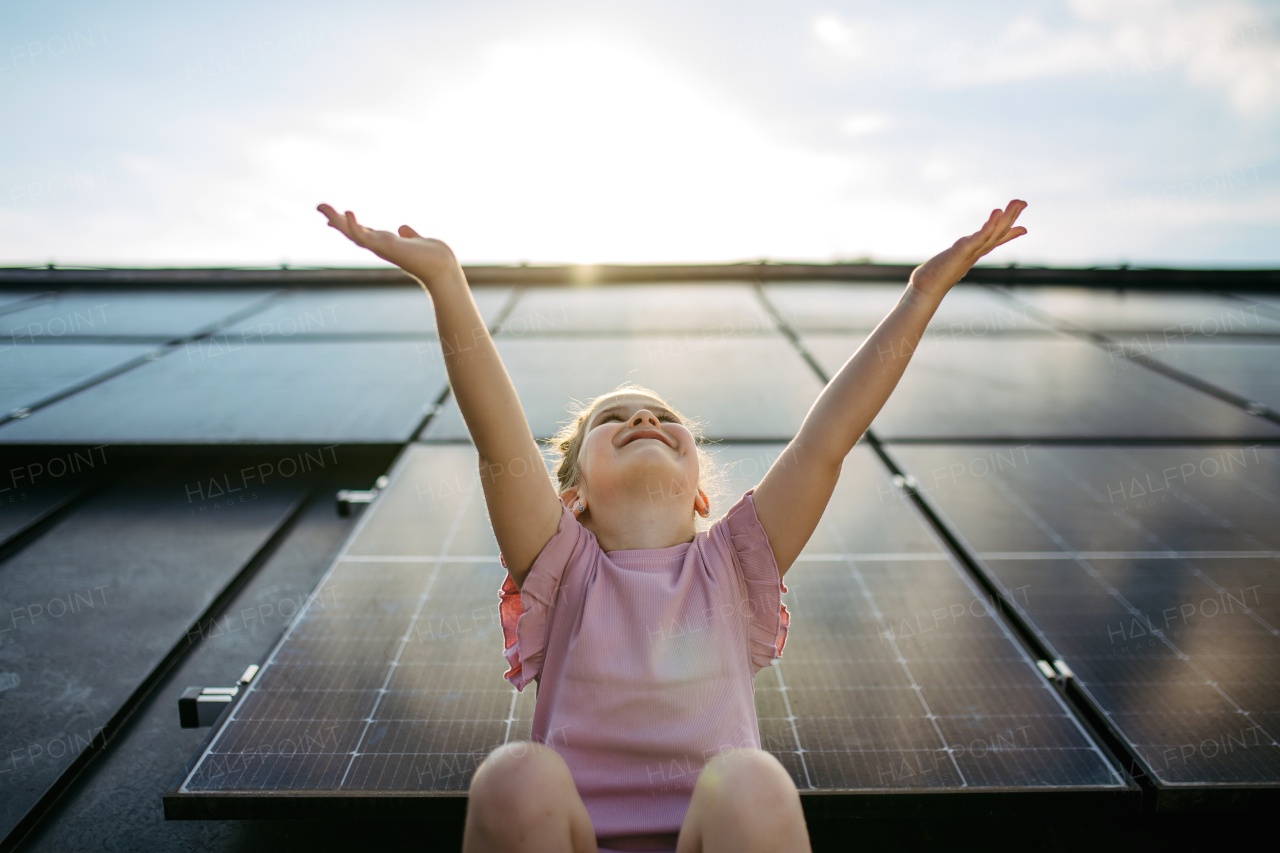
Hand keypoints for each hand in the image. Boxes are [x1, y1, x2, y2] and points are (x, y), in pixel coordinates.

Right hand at [317, 203, 458, 284]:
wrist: (442, 268)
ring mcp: (380, 247)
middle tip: (319, 206)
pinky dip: (354, 226)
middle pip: (352, 232)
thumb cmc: (434, 257)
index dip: (348, 223)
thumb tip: (402, 228)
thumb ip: (409, 235)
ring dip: (337, 221)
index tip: (334, 216)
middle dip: (335, 220)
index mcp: (386, 243)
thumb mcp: (418, 240)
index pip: (362, 232)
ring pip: (352, 233)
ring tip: (323, 207)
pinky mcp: (385, 247)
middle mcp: (380, 246)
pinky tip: (347, 213)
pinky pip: (364, 236)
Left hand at [908, 200, 1027, 300]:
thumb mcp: (952, 259)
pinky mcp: (964, 250)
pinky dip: (990, 225)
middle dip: (1012, 217)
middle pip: (999, 233)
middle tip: (1023, 202)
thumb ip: (958, 254)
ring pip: (994, 233)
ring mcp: (972, 251)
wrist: (927, 287)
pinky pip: (980, 237)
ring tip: (1016, 203)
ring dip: (1006, 218)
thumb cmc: (936, 274)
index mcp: (975, 252)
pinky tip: (997, 212)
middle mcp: (977, 252)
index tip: (1024, 226)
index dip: (1010, 233)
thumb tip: (960, 251)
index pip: (996, 240)